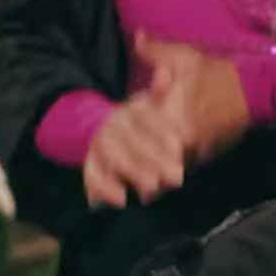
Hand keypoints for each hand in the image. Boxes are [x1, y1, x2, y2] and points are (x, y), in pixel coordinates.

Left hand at [82, 33, 249, 208]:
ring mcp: (197, 146)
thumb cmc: (219, 73)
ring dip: (160, 179)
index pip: (145, 131)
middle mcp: (182, 132)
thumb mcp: (187, 57)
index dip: (129, 146)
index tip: (114, 158)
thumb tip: (136, 37)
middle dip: (143, 171)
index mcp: (171, 109)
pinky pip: (190, 166)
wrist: (255, 90)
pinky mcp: (210, 153)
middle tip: (128, 187)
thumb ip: (157, 52)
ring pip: (173, 167)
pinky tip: (169, 185)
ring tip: (146, 195)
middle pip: (157, 158)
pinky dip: (179, 173)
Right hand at [82, 92, 186, 207]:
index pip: (145, 117)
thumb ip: (161, 93)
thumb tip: (165, 74)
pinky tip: (121, 200)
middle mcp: (112, 124)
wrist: (110, 131)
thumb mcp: (158, 105)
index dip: (163, 131)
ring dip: (133, 172)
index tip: (183, 146)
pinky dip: (103, 188)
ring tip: (153, 188)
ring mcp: (100, 144)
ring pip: (113, 156)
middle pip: (130, 139)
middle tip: (177, 176)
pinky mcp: (92, 164)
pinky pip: (93, 175)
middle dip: (154, 158)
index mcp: (130, 109)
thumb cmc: (147, 124)